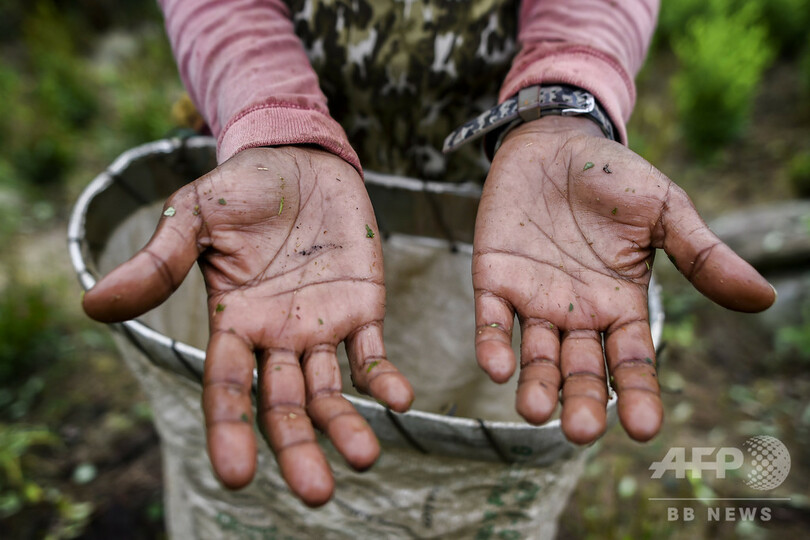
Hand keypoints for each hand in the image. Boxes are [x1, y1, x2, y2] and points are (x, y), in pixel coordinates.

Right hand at [83, 146, 413, 505]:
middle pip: (284, 406)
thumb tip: (93, 305)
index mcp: (232, 322)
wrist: (301, 160)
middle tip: (317, 494)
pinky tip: (400, 400)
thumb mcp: (197, 215)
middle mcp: (276, 337)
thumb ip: (159, 260)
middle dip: (298, 448)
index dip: (230, 429)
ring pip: (330, 392)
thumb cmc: (243, 187)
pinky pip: (373, 355)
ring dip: (346, 426)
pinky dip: (384, 379)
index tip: (235, 475)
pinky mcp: (362, 310)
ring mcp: (321, 328)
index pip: (227, 387)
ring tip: (365, 458)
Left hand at [472, 116, 774, 443]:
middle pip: (580, 370)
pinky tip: (497, 367)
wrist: (553, 141)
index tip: (643, 429)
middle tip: (582, 431)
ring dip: (535, 385)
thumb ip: (701, 255)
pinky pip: (492, 319)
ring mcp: (533, 300)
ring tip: (536, 412)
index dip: (636, 394)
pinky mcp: (494, 280)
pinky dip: (493, 343)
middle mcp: (577, 313)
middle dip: (581, 401)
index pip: (631, 361)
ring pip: (536, 355)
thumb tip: (764, 297)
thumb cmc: (612, 178)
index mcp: (620, 304)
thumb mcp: (664, 211)